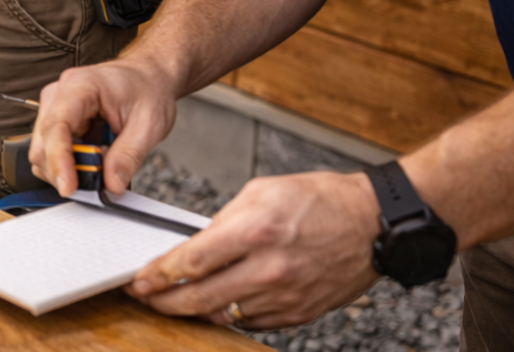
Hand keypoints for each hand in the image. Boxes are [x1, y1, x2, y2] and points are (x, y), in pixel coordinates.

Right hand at [29, 57, 179, 195]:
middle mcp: (58, 94)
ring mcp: (54, 107)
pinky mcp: (57, 120)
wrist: (147, 76)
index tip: (68, 187)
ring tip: (100, 166)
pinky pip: (52, 150)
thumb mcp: (149, 124)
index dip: (59, 160)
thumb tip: (112, 185)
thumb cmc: (147, 90)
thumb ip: (129, 155)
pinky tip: (92, 160)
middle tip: (97, 182)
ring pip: (42, 151)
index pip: (57, 127)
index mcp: (80, 86)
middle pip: (43, 144)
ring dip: (66, 168)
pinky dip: (69, 164)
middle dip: (64, 170)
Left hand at [128, 171, 380, 329]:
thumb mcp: (261, 192)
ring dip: (192, 310)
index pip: (192, 261)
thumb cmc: (321, 200)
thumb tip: (194, 245)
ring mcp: (286, 296)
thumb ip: (223, 221)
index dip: (159, 275)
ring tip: (173, 300)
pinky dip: (228, 314)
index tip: (138, 280)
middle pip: (200, 297)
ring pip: (223, 314)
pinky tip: (215, 303)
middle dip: (164, 301)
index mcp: (256, 231)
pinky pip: (251, 321)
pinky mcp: (299, 313)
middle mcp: (270, 268)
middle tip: (143, 297)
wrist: (374, 224)